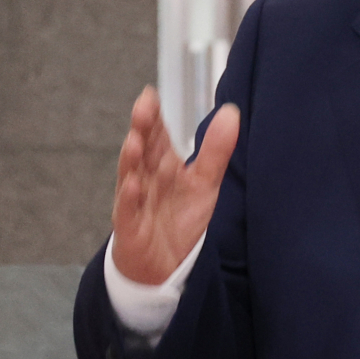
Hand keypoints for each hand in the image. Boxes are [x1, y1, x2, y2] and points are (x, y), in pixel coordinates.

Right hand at [111, 86, 239, 284]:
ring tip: (135, 141)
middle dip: (142, 130)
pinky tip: (132, 185)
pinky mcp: (131, 227)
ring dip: (131, 159)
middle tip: (143, 108)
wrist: (163, 264)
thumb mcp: (204, 183)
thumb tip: (231, 112)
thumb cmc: (179, 217)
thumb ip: (215, 150)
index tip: (151, 94)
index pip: (156, 134)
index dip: (153, 116)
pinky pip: (128, 211)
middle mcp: (145, 177)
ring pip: (131, 175)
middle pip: (143, 149)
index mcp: (162, 164)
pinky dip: (129, 198)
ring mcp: (135, 200)